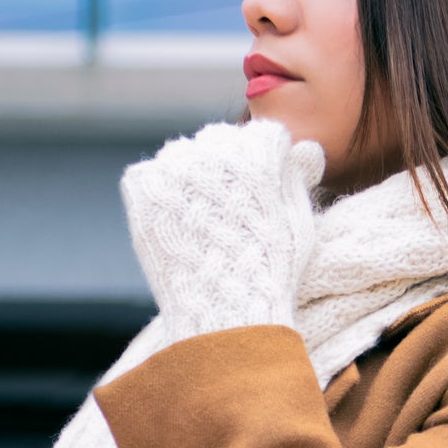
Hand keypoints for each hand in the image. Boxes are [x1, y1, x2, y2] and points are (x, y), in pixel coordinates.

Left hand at [120, 118, 325, 342]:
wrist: (223, 311)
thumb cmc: (270, 270)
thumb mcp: (299, 221)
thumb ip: (296, 177)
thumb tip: (303, 148)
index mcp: (257, 152)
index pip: (261, 136)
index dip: (265, 164)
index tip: (261, 193)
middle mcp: (214, 150)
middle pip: (219, 140)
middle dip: (225, 166)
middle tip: (227, 210)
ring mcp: (174, 167)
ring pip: (181, 154)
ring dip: (189, 176)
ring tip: (199, 218)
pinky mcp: (143, 188)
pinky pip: (147, 174)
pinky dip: (157, 193)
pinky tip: (173, 222)